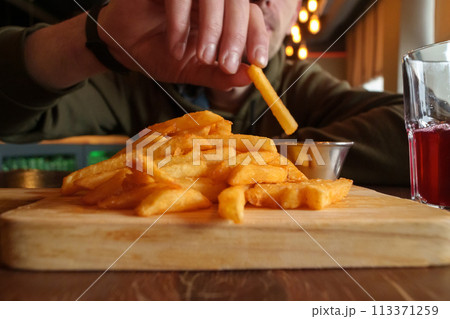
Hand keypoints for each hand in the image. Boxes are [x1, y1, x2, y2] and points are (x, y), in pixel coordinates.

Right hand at [97, 0, 268, 89]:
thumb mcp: (195, 70)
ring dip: (213, 29)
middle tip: (227, 64)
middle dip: (237, 36)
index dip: (257, 38)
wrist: (125, 48)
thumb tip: (251, 77)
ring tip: (203, 57)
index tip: (258, 63)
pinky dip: (181, 24)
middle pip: (239, 3)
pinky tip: (175, 47)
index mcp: (222, 15)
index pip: (252, 17)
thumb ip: (221, 74)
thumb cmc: (161, 54)